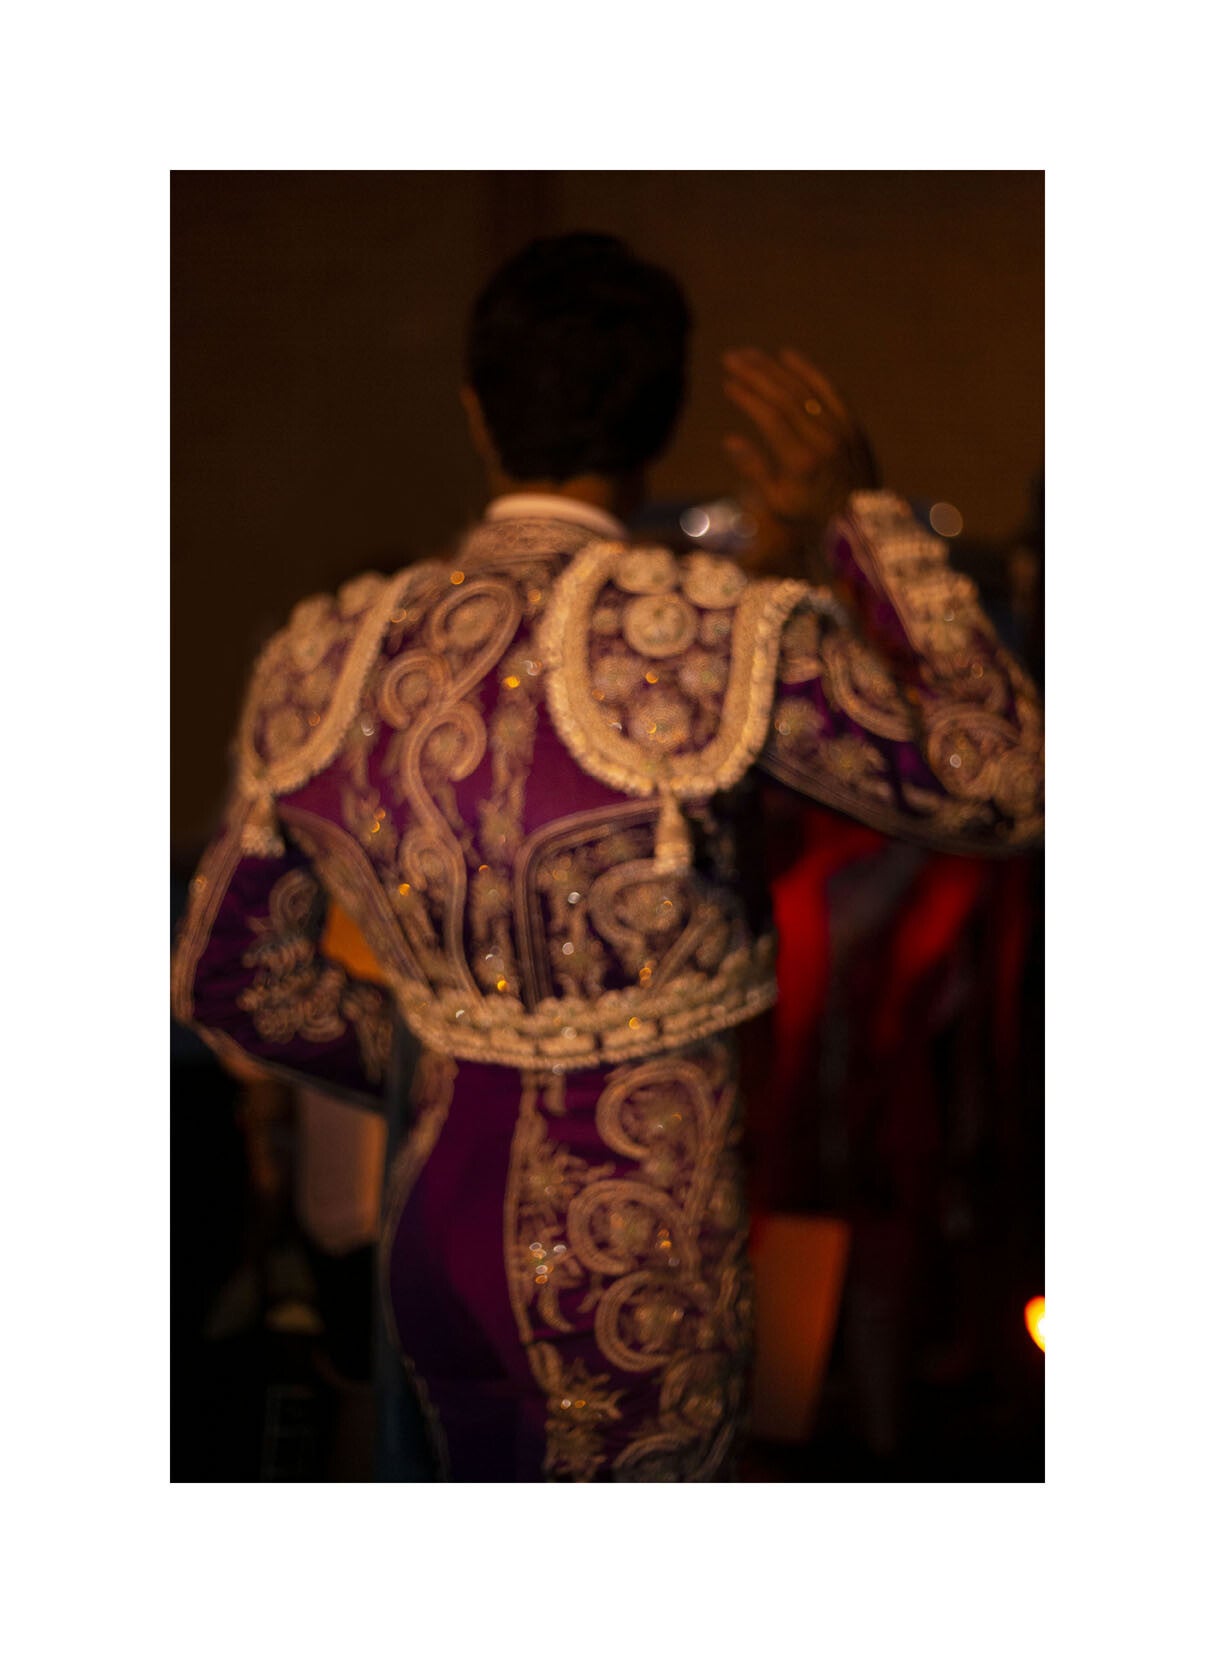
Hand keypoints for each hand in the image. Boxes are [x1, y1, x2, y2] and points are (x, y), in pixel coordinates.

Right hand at [722, 347, 876, 577]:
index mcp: (801, 462)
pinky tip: (787, 355)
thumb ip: (755, 469)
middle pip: (785, 396)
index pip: (770, 418)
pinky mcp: (852, 424)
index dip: (747, 398)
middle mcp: (823, 441)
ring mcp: (841, 430)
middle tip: (731, 358)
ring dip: (775, 368)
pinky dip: (807, 371)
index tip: (728, 383)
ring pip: (804, 388)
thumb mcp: (778, 503)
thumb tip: (729, 440)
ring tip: (750, 354)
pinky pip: (828, 389)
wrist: (859, 521)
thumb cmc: (810, 516)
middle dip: (755, 374)